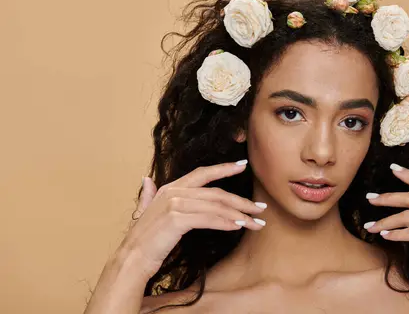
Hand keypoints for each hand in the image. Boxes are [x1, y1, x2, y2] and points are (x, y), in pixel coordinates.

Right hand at [120, 160, 266, 278]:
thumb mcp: (145, 213)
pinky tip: (239, 226)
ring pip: (216, 206)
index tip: (243, 164)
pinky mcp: (177, 219)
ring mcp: (175, 204)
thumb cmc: (144, 240)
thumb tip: (146, 180)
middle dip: (242, 201)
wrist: (131, 259)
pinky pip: (209, 219)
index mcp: (169, 188)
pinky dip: (226, 222)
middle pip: (216, 193)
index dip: (224, 168)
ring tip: (255, 222)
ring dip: (239, 215)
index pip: (202, 173)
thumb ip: (148, 195)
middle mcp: (173, 192)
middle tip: (260, 208)